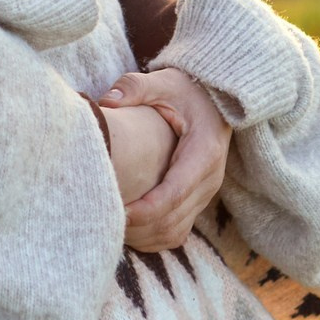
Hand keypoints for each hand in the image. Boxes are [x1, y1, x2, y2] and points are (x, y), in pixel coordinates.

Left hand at [101, 68, 227, 250]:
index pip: (174, 192)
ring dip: (143, 235)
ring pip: (175, 231)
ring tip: (111, 227)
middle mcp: (209, 179)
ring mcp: (206, 193)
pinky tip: (127, 229)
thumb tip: (106, 101)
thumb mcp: (162, 82)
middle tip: (103, 221)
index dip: (147, 208)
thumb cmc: (186, 90)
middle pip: (173, 218)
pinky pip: (178, 231)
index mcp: (203, 153)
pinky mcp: (199, 200)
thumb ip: (134, 88)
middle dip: (139, 226)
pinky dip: (153, 237)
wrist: (215, 99)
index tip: (118, 212)